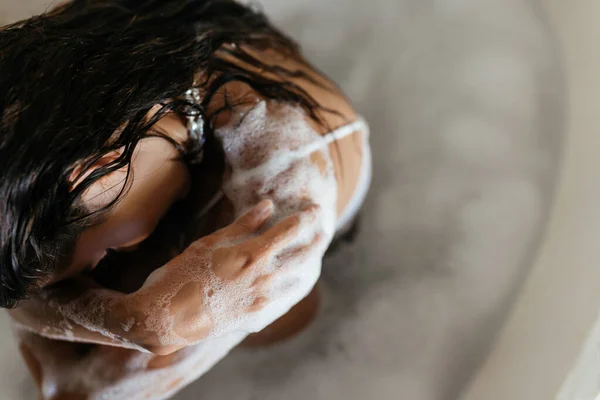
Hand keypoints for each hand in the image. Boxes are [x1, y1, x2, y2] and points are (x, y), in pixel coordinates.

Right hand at [130, 199, 323, 353]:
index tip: (314, 209)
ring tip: (316, 254)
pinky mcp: (258, 318)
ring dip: (311, 264)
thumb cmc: (182, 274)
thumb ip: (242, 224)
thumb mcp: (209, 242)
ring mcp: (262, 301)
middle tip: (325, 231)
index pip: (290, 230)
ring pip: (300, 280)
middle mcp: (262, 278)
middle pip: (303, 255)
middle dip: (317, 241)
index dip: (306, 217)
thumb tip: (268, 204)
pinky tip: (300, 282)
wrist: (167, 318)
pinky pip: (287, 301)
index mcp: (250, 254)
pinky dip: (298, 288)